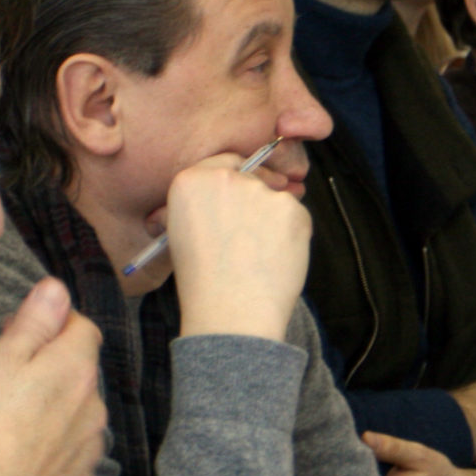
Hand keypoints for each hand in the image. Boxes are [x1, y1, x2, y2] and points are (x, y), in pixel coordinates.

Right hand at [0, 278, 107, 475]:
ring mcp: (91, 445)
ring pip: (78, 411)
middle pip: (80, 370)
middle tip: (9, 377)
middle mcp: (95, 404)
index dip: (53, 324)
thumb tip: (57, 288)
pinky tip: (26, 452)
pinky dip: (56, 447)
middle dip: (52, 367)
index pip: (83, 326)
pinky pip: (73, 451)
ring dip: (56, 407)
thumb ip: (35, 320)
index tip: (21, 335)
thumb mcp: (2, 358)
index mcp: (76, 368)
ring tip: (14, 419)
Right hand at [163, 152, 312, 339]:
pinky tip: (276, 261)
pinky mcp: (292, 209)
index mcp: (190, 181)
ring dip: (273, 222)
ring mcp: (262, 192)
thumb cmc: (201, 283)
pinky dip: (292, 236)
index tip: (240, 199)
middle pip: (253, 178)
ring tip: (259, 258)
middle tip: (252, 236)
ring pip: (276, 200)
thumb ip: (197, 209)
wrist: (231, 311)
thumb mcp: (179, 236)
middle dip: (256, 201)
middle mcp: (226, 178)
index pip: (224, 164)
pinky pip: (296, 218)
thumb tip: (212, 205)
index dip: (235, 182)